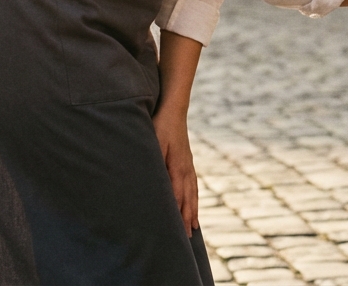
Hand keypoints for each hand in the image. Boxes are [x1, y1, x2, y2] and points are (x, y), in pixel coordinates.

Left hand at [153, 107, 198, 232]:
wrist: (174, 109)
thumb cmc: (160, 125)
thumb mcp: (153, 141)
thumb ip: (155, 161)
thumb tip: (154, 180)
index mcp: (177, 166)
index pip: (178, 196)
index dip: (178, 214)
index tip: (178, 231)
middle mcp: (186, 168)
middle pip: (188, 198)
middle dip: (187, 218)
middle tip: (187, 237)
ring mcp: (189, 165)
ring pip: (193, 193)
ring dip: (192, 210)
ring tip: (193, 227)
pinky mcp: (188, 161)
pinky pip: (193, 185)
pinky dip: (194, 198)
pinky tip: (193, 204)